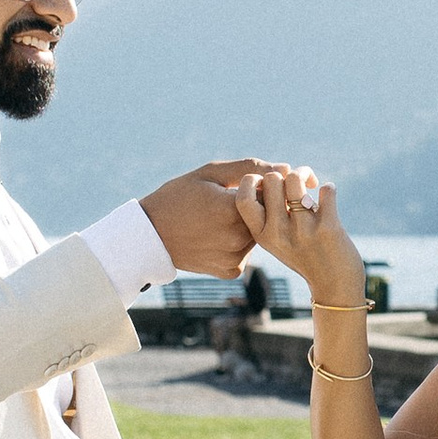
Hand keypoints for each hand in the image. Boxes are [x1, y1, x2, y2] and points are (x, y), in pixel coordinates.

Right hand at [143, 160, 284, 277]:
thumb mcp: (210, 173)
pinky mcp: (231, 270)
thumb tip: (287, 168)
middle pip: (266, 215)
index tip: (241, 185)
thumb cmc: (178, 196)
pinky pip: (247, 252)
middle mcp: (238, 236)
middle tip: (227, 203)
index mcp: (233, 208)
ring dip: (248, 225)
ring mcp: (236, 256)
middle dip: (256, 206)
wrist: (150, 235)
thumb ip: (249, 168)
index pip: (268, 193)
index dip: (258, 186)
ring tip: (219, 219)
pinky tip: (217, 236)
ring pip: (257, 234)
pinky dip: (238, 243)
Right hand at [237, 165, 368, 309]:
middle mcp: (278, 233)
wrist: (334, 287)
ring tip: (311, 184)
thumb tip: (270, 177)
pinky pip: (326, 191)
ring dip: (305, 175)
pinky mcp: (328, 228)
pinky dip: (328, 188)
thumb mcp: (277, 242)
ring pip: (295, 179)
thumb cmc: (304, 257)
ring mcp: (303, 231)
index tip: (269, 184)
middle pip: (271, 179)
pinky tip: (327, 195)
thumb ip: (267, 215)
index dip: (254, 181)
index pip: (243, 198)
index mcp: (261, 235)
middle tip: (296, 182)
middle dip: (284, 173)